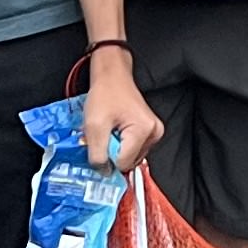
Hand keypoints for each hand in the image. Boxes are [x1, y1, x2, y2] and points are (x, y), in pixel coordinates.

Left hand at [82, 54, 162, 172]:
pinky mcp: (149, 132)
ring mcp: (153, 133)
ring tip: (109, 129)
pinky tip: (114, 129)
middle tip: (104, 133)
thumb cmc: (105, 93)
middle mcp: (154, 133)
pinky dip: (120, 143)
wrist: (112, 75)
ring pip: (129, 156)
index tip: (100, 141)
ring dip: (115, 147)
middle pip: (128, 161)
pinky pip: (132, 148)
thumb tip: (103, 172)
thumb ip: (98, 154)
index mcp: (144, 131)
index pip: (124, 163)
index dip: (107, 156)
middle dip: (112, 151)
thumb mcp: (94, 125)